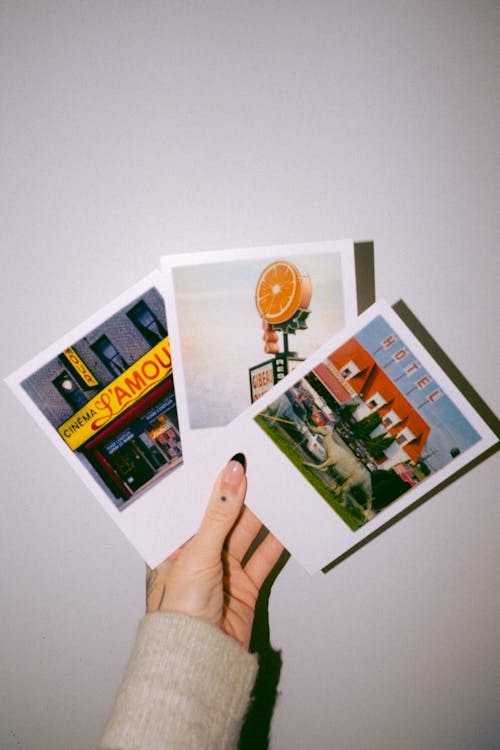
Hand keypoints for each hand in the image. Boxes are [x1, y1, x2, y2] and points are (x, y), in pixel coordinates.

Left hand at [146, 454, 284, 649]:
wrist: (199, 660)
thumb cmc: (179, 612)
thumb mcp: (198, 553)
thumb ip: (219, 512)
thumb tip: (231, 475)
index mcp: (173, 543)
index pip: (193, 504)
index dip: (210, 482)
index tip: (227, 459)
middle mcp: (197, 554)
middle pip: (221, 516)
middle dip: (239, 494)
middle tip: (257, 466)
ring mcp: (222, 570)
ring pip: (244, 533)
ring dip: (259, 513)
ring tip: (274, 486)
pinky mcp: (244, 585)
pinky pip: (262, 557)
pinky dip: (275, 541)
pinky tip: (285, 522)